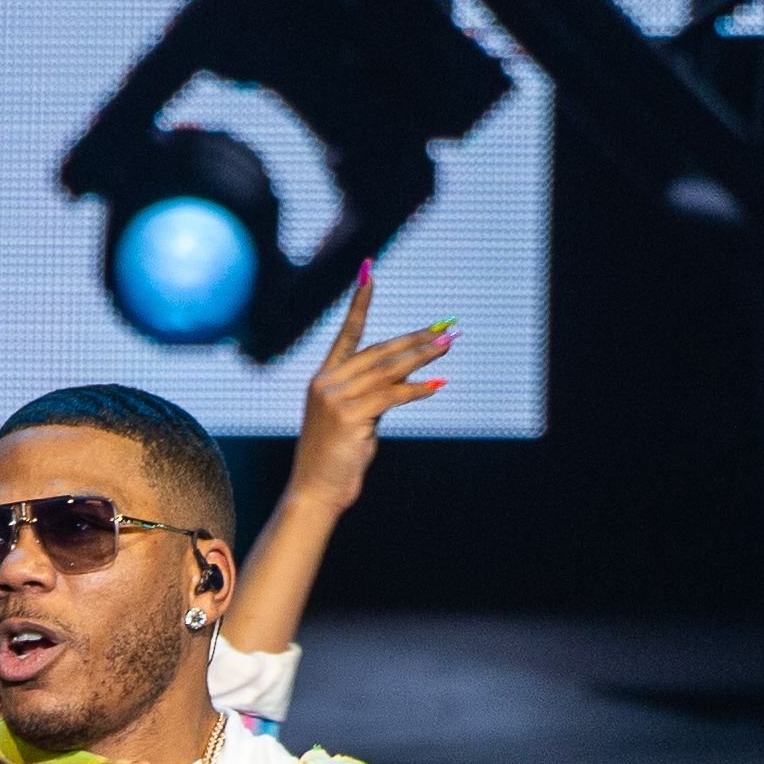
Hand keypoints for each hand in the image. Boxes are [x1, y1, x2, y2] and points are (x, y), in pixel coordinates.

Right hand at [287, 263, 453, 515]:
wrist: (315, 491)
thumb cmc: (336, 460)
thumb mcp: (355, 421)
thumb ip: (374, 396)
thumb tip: (407, 379)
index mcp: (324, 379)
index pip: (347, 334)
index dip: (359, 302)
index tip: (368, 272)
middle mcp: (327, 383)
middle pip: (379, 351)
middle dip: (415, 339)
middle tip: (445, 329)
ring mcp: (335, 398)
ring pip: (388, 370)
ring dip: (423, 357)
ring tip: (448, 345)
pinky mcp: (349, 416)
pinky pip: (391, 396)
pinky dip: (417, 390)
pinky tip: (439, 384)